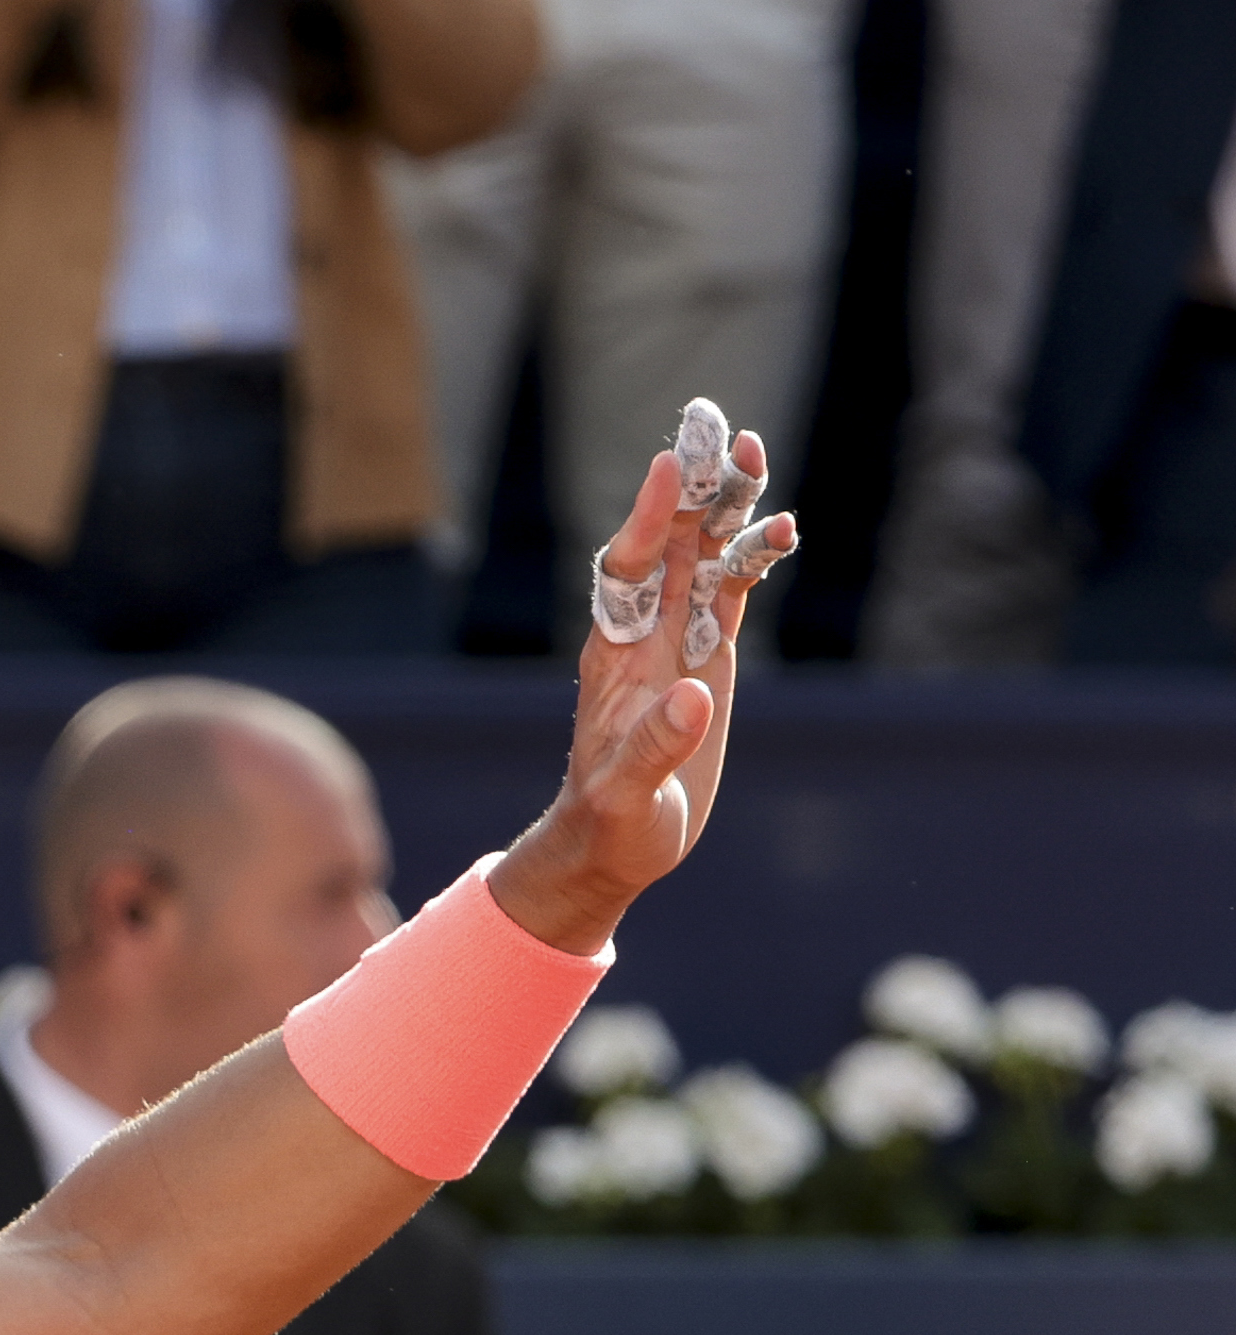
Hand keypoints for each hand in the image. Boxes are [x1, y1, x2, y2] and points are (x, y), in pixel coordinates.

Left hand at [487, 424, 777, 957]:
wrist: (618, 842)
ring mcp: (677, 638)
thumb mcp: (629, 794)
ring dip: (727, 509)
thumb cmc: (610, 822)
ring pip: (704, 557)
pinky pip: (732, 592)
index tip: (666, 467)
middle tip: (721, 433)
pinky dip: (754, 559)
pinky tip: (781, 528)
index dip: (645, 519)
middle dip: (693, 490)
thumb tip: (693, 699)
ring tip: (753, 454)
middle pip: (668, 544)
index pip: (625, 570)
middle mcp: (643, 634)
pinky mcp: (708, 654)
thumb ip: (658, 747)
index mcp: (614, 656)